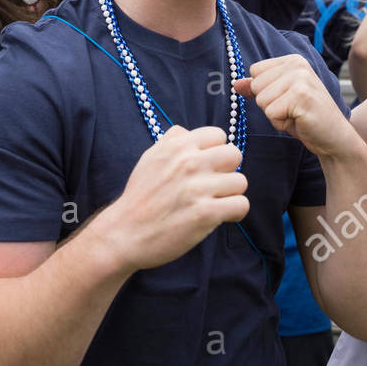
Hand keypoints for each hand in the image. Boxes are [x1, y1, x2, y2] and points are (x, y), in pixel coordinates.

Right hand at [94, 125, 247, 272]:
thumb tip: (187, 132)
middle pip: (235, 155)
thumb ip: (171, 141)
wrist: (125, 232)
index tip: (209, 166)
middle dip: (228, 170)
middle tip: (216, 185)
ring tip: (217, 202)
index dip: (216, 151)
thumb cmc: (139, 196)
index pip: (218, 135)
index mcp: (178, 146)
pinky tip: (222, 216)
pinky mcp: (206, 213)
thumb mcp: (150, 158)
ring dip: (231, 194)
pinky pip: (241, 205)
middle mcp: (190, 163)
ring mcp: (199, 188)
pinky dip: (235, 213)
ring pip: (240, 182)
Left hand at [232, 54, 357, 158]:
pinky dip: (281, 123)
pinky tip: (299, 121)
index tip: (286, 99)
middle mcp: (297, 65)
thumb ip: (259, 88)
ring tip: (296, 115)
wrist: (334, 138)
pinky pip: (271, 113)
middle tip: (292, 110)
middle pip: (256, 85)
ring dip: (275, 115)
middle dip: (269, 104)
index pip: (255, 71)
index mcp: (293, 61)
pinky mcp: (301, 97)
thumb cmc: (306, 118)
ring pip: (262, 100)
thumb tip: (236, 83)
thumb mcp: (280, 99)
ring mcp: (301, 79)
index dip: (265, 91)